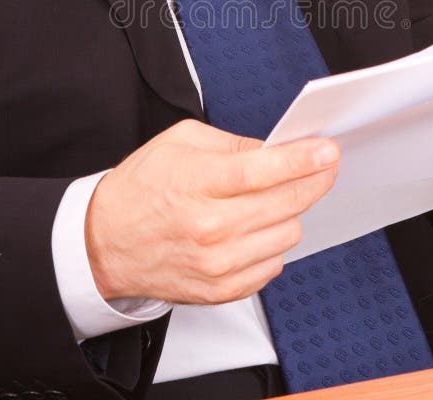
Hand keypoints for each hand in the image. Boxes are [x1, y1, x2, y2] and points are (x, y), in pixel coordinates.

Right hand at [84, 119, 338, 304]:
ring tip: (267, 200)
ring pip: (288, 234)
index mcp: (197, 183)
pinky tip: (251, 229)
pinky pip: (274, 264)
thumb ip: (232, 143)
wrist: (105, 242)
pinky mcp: (222, 290)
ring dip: (288, 212)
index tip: (327, 152)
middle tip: (320, 166)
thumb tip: (275, 150)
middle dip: (313, 180)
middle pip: (287, 203)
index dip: (302, 160)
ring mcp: (218, 264)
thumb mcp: (180, 142)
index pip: (263, 171)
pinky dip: (272, 243)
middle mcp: (211, 228)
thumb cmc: (142, 188)